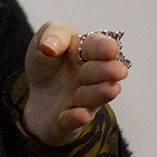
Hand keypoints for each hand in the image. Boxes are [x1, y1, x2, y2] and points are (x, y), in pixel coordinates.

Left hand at [21, 23, 127, 146]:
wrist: (38, 100)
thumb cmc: (48, 66)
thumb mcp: (42, 42)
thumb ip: (52, 35)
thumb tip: (49, 46)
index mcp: (85, 53)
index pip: (96, 46)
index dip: (103, 47)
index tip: (109, 49)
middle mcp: (90, 77)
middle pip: (99, 73)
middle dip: (107, 71)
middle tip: (118, 70)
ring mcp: (81, 101)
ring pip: (92, 97)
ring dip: (100, 93)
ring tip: (111, 89)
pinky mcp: (68, 121)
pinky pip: (72, 121)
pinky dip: (77, 118)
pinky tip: (81, 114)